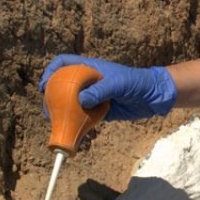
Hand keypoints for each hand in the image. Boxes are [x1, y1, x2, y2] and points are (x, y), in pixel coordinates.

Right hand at [40, 54, 176, 120]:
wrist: (154, 97)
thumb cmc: (137, 82)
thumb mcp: (119, 83)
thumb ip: (100, 90)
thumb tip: (81, 100)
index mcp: (90, 68)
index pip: (64, 63)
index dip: (51, 71)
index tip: (45, 85)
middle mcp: (88, 82)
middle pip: (62, 86)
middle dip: (52, 97)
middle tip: (48, 111)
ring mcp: (93, 97)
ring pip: (71, 105)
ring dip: (63, 115)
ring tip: (58, 125)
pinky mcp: (99, 112)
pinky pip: (83, 118)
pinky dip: (77, 127)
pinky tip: (75, 136)